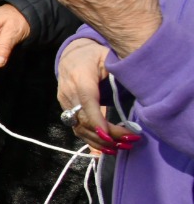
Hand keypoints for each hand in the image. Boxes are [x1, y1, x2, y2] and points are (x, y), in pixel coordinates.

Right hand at [56, 38, 137, 152]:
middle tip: (130, 142)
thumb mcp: (108, 57)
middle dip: (107, 134)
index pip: (87, 101)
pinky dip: (92, 140)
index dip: (96, 119)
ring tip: (121, 147)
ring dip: (100, 141)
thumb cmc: (94, 56)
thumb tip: (138, 87)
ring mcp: (64, 103)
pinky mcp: (65, 110)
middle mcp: (68, 92)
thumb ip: (119, 72)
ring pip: (79, 128)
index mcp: (80, 77)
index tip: (110, 134)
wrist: (71, 56)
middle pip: (84, 119)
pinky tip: (107, 148)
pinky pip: (77, 129)